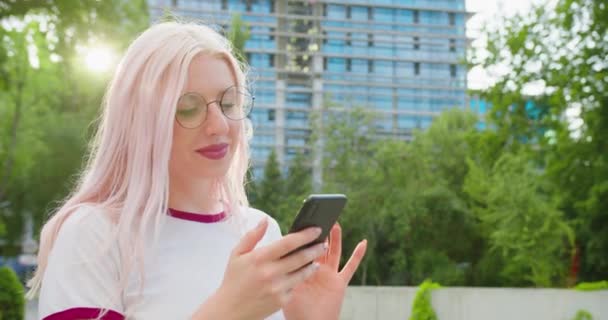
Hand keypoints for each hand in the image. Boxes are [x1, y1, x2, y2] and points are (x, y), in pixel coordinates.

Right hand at [193, 219, 326, 319]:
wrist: (230, 310)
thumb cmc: (233, 280)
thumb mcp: (237, 254)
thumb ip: (252, 236)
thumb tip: (264, 220)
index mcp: (259, 258)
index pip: (288, 243)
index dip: (304, 235)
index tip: (315, 230)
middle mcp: (270, 273)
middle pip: (300, 257)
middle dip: (315, 249)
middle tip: (322, 243)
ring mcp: (277, 288)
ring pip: (302, 273)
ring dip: (312, 265)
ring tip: (316, 259)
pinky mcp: (281, 301)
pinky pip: (295, 287)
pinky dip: (298, 280)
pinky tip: (300, 275)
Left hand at [283, 223, 367, 319]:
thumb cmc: (295, 311)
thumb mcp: (286, 288)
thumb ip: (287, 271)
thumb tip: (280, 255)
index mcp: (302, 269)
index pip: (302, 247)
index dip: (302, 235)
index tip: (302, 219)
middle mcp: (316, 269)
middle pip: (318, 246)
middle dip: (319, 232)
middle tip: (320, 215)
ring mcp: (329, 275)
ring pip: (333, 251)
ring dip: (335, 238)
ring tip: (335, 223)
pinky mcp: (339, 282)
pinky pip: (350, 267)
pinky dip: (357, 255)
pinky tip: (363, 243)